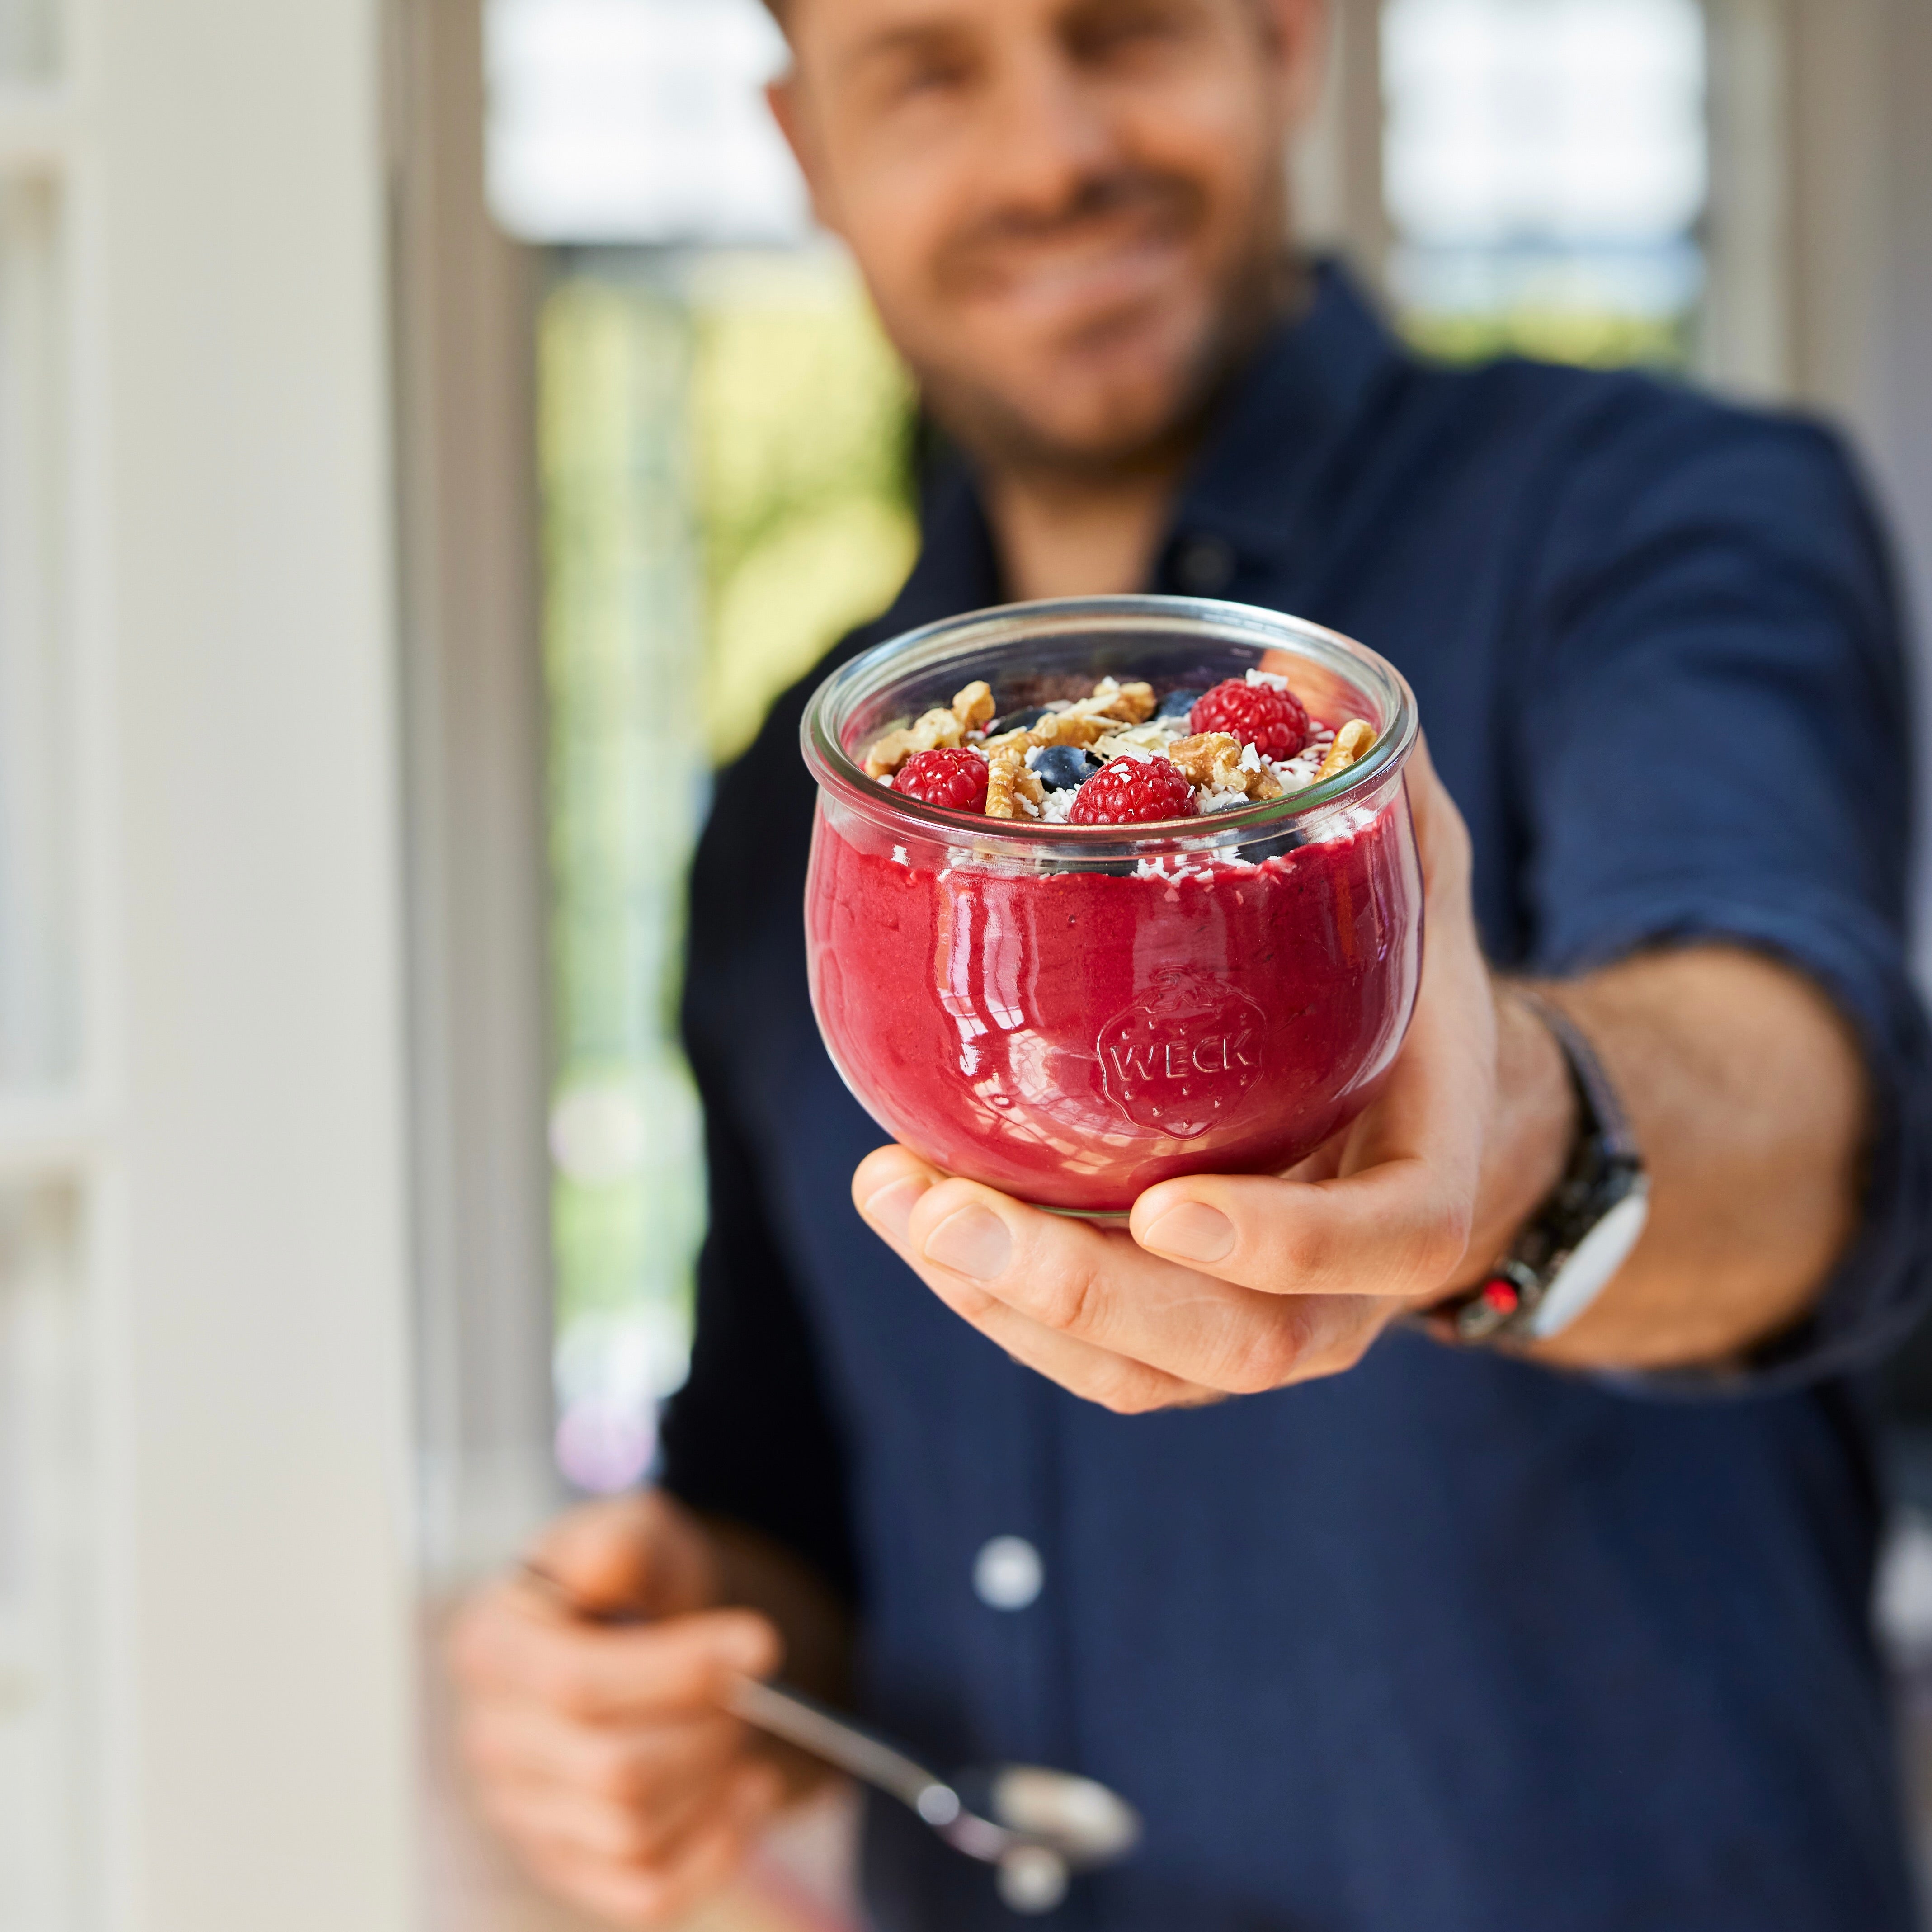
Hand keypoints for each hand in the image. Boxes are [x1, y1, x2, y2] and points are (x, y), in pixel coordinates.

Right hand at [449, 1491, 786, 1927]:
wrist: (642, 1636)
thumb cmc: (635, 1581)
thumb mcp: (637, 1533)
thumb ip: (623, 1539)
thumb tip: (602, 1566)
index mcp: (490, 1646)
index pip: (575, 1683)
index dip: (678, 1670)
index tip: (762, 1644)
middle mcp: (490, 1741)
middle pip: (611, 1769)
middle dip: (707, 1727)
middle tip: (749, 1687)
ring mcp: (522, 1814)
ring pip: (632, 1833)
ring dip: (712, 1779)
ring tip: (739, 1726)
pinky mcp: (568, 1867)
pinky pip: (646, 1894)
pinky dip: (717, 1847)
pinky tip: (746, 1790)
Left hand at [852, 739, 1574, 1410]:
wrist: (1435, 1127)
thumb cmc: (1413, 1004)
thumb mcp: (1417, 897)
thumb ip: (1374, 804)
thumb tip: (1294, 672)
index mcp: (1425, 1185)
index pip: (1382, 1244)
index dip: (1284, 1242)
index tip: (1169, 1209)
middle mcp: (1345, 1289)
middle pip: (1231, 1345)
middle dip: (1079, 1287)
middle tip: (947, 1210)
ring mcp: (1261, 1323)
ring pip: (1139, 1369)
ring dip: (1003, 1302)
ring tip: (893, 1195)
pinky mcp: (1183, 1330)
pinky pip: (1090, 1355)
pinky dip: (995, 1302)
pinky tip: (917, 1210)